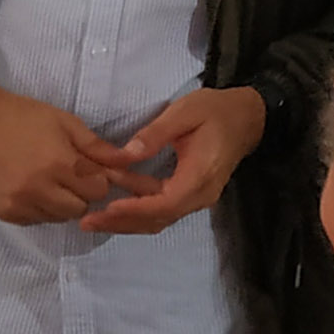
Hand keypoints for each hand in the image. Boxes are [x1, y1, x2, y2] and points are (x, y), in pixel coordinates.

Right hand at [0, 73, 123, 224]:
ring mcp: (20, 204)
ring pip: (59, 218)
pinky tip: (31, 188)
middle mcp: (39, 188)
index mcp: (59, 163)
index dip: (97, 179)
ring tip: (48, 181)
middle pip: (81, 208)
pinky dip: (40, 209)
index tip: (87, 168)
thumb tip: (131, 162)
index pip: (98, 190)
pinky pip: (37, 220)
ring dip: (62, 203)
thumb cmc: (25, 117)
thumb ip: (97, 148)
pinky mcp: (5, 213)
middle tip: (68, 175)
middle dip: (82, 194)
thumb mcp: (65, 122)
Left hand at [82, 87, 266, 236]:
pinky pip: (161, 208)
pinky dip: (137, 208)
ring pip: (158, 218)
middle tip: (87, 221)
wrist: (247, 118)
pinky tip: (113, 200)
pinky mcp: (189, 194)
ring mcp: (196, 198)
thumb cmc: (216, 111)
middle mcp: (199, 195)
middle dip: (121, 222)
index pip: (165, 203)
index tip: (107, 208)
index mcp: (200, 176)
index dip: (135, 209)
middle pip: (157, 219)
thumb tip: (127, 154)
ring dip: (126, 218)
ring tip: (92, 216)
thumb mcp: (185, 112)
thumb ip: (156, 133)